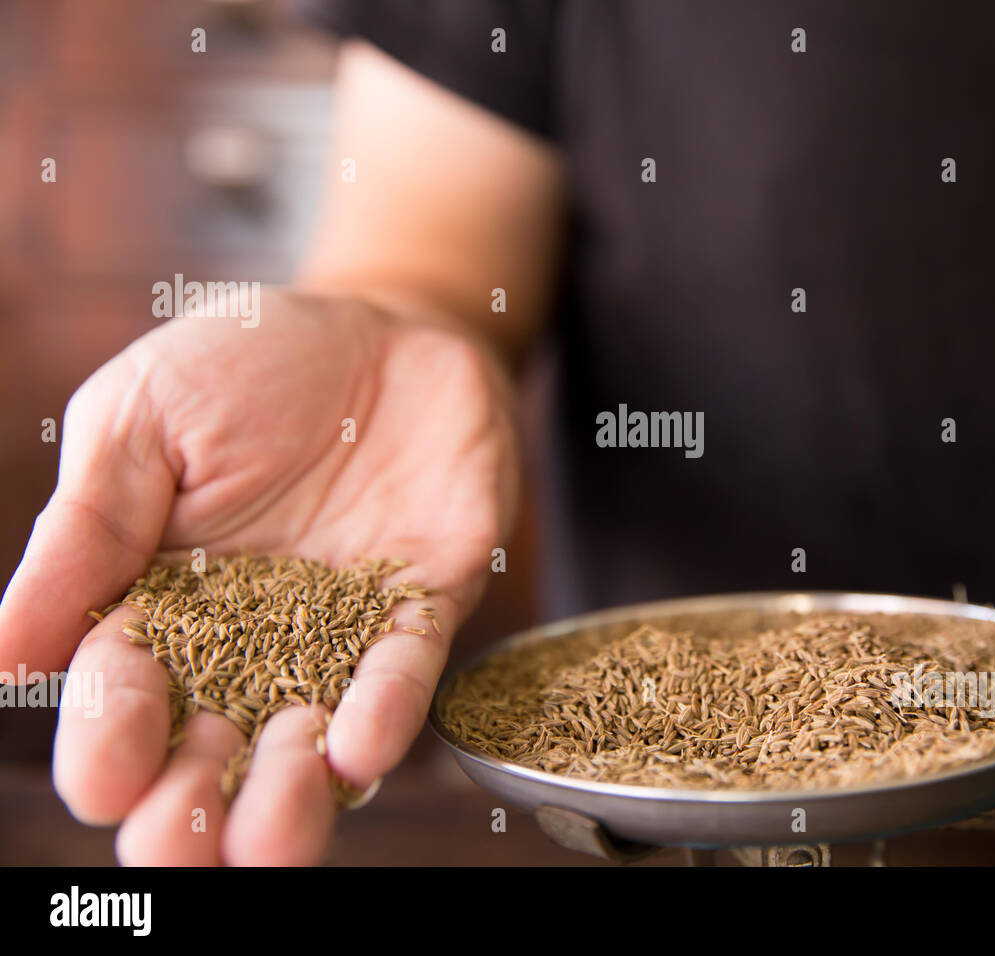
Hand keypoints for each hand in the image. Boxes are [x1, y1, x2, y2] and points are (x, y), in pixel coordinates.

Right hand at [0, 289, 518, 863]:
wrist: (376, 327)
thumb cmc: (246, 364)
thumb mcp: (143, 420)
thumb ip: (88, 529)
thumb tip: (6, 656)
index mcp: (160, 602)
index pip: (124, 695)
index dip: (110, 740)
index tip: (108, 774)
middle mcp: (251, 638)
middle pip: (213, 750)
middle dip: (192, 809)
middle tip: (179, 842)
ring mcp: (342, 628)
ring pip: (312, 739)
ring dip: (289, 794)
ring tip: (269, 838)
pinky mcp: (422, 603)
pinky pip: (404, 671)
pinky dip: (384, 710)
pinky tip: (358, 748)